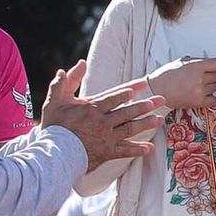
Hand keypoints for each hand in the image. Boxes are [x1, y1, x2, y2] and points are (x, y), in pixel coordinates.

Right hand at [40, 61, 165, 171]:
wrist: (54, 152)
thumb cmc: (54, 126)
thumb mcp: (56, 99)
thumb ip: (66, 81)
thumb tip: (79, 63)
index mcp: (93, 108)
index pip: (116, 95)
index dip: (131, 89)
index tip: (145, 84)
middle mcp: (103, 121)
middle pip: (128, 111)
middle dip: (146, 105)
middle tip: (161, 100)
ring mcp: (106, 137)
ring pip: (130, 129)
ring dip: (146, 124)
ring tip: (160, 120)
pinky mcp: (106, 152)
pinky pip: (125, 151)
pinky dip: (137, 150)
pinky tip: (149, 148)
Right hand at [148, 56, 215, 111]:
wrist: (156, 92)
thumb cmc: (166, 76)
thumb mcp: (180, 62)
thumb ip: (196, 61)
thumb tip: (209, 62)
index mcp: (196, 66)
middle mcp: (200, 79)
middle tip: (211, 75)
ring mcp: (201, 91)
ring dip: (212, 86)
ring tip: (201, 85)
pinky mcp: (199, 102)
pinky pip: (213, 100)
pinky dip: (212, 97)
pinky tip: (205, 95)